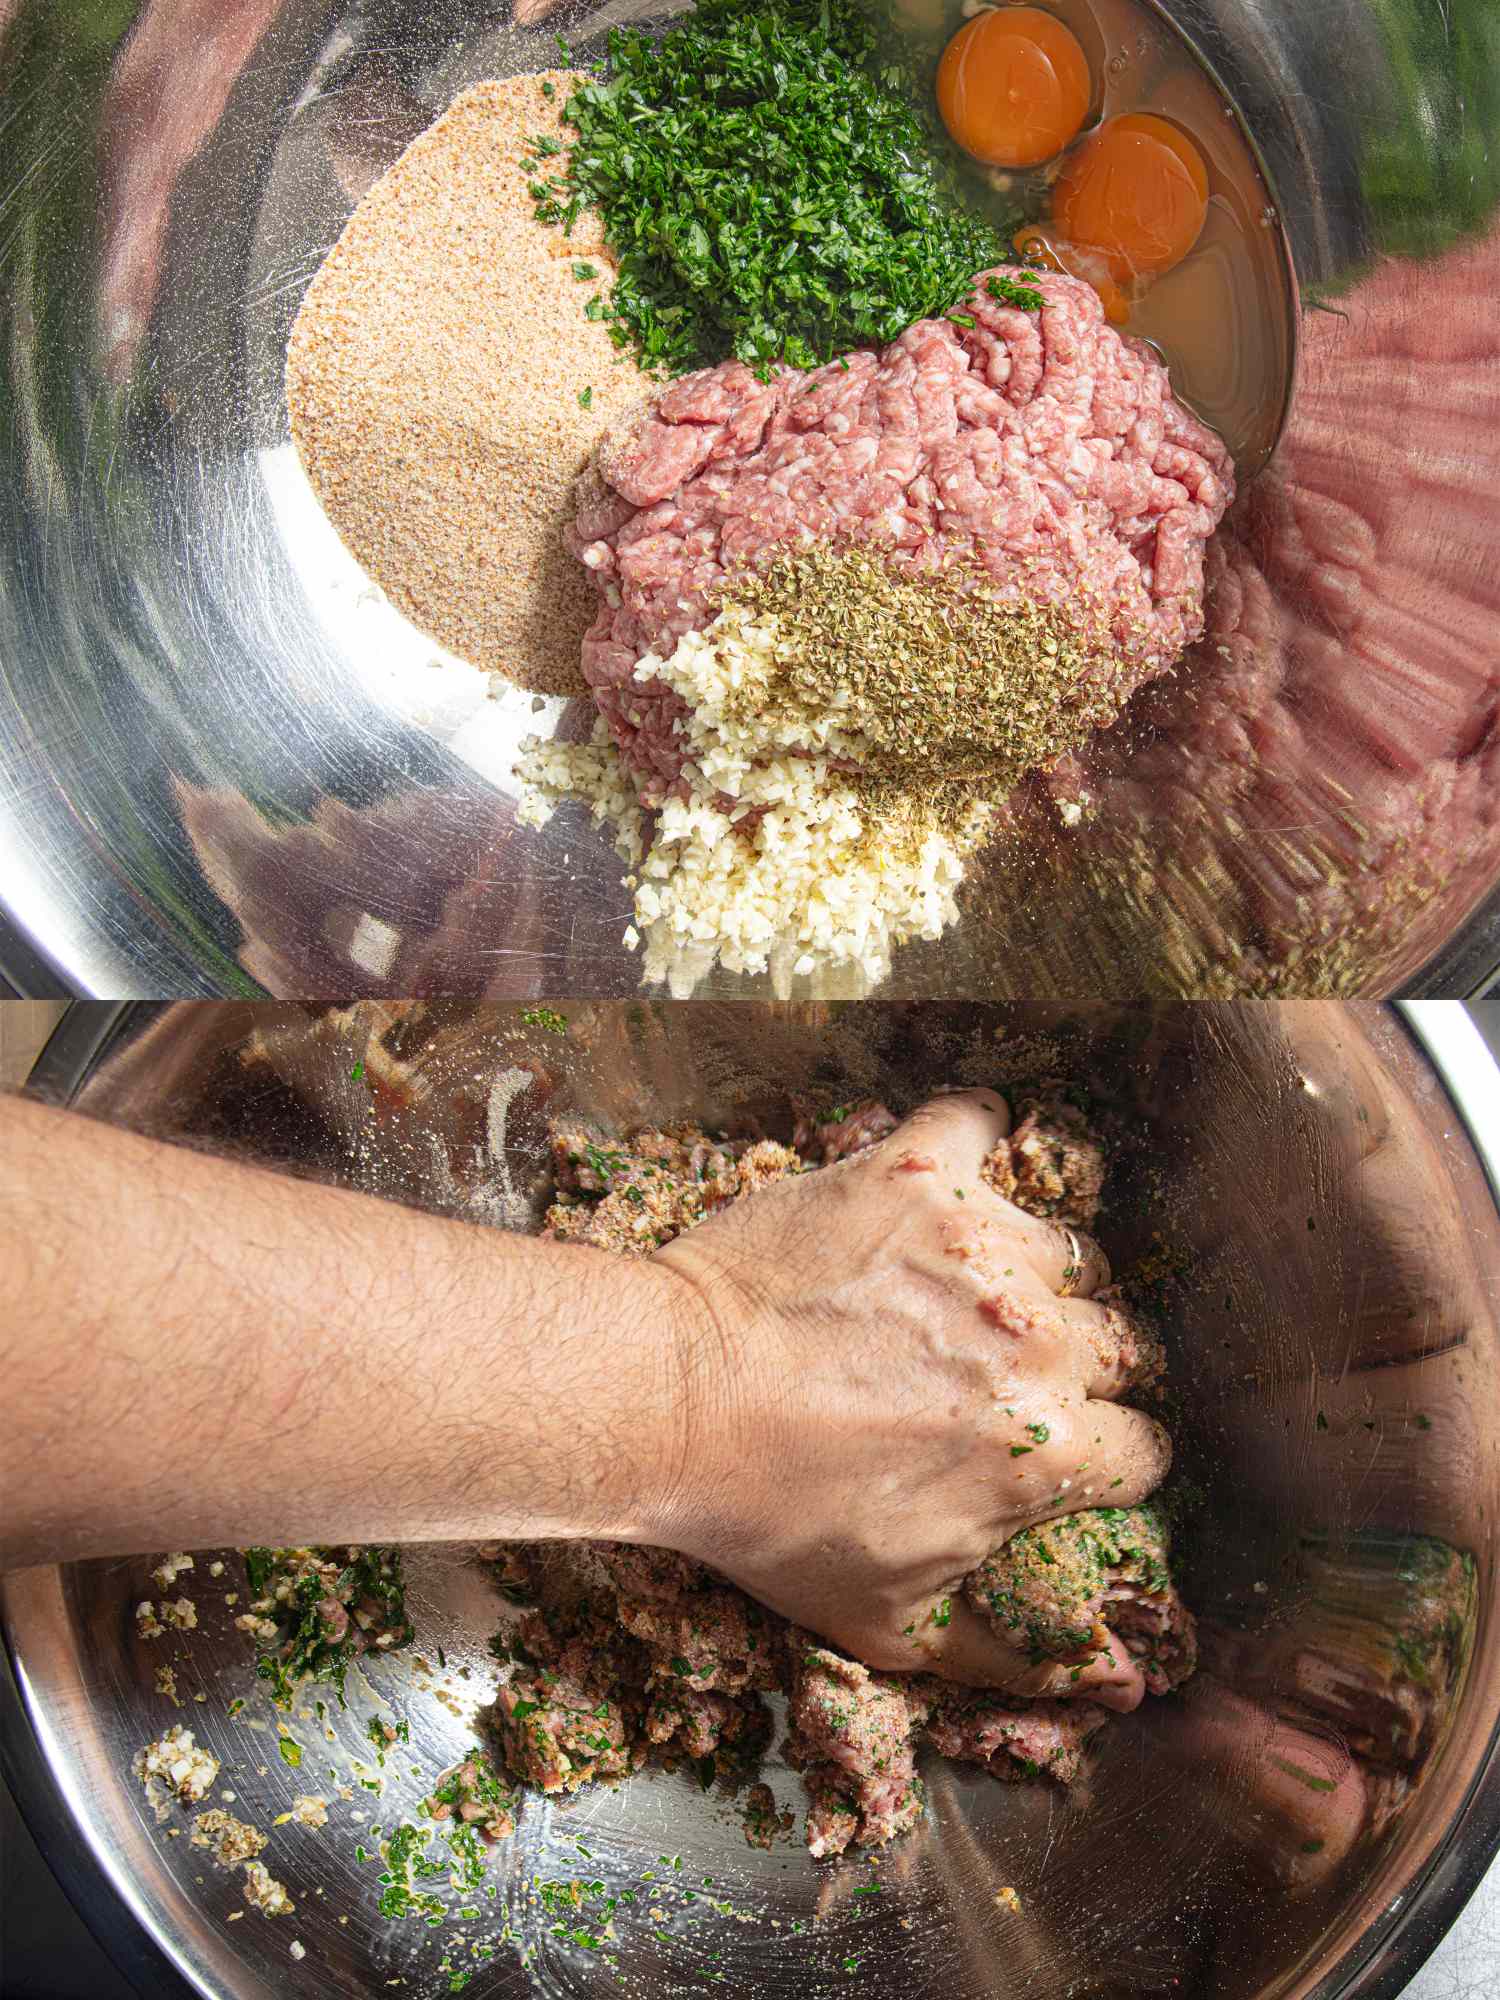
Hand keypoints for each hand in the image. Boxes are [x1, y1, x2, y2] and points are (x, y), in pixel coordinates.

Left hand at [650, 1090, 1171, 1692]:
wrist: (669, 1401)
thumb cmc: (770, 1515)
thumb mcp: (891, 1625)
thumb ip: (1014, 1659)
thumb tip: (1112, 1686)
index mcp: (1047, 1452)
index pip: (1142, 1447)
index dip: (1102, 1454)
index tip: (1056, 1445)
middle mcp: (1036, 1341)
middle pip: (1120, 1342)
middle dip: (1078, 1364)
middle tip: (1000, 1370)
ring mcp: (979, 1245)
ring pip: (1061, 1247)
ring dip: (1023, 1270)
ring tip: (955, 1288)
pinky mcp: (916, 1172)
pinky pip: (977, 1120)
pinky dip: (971, 1133)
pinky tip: (946, 1165)